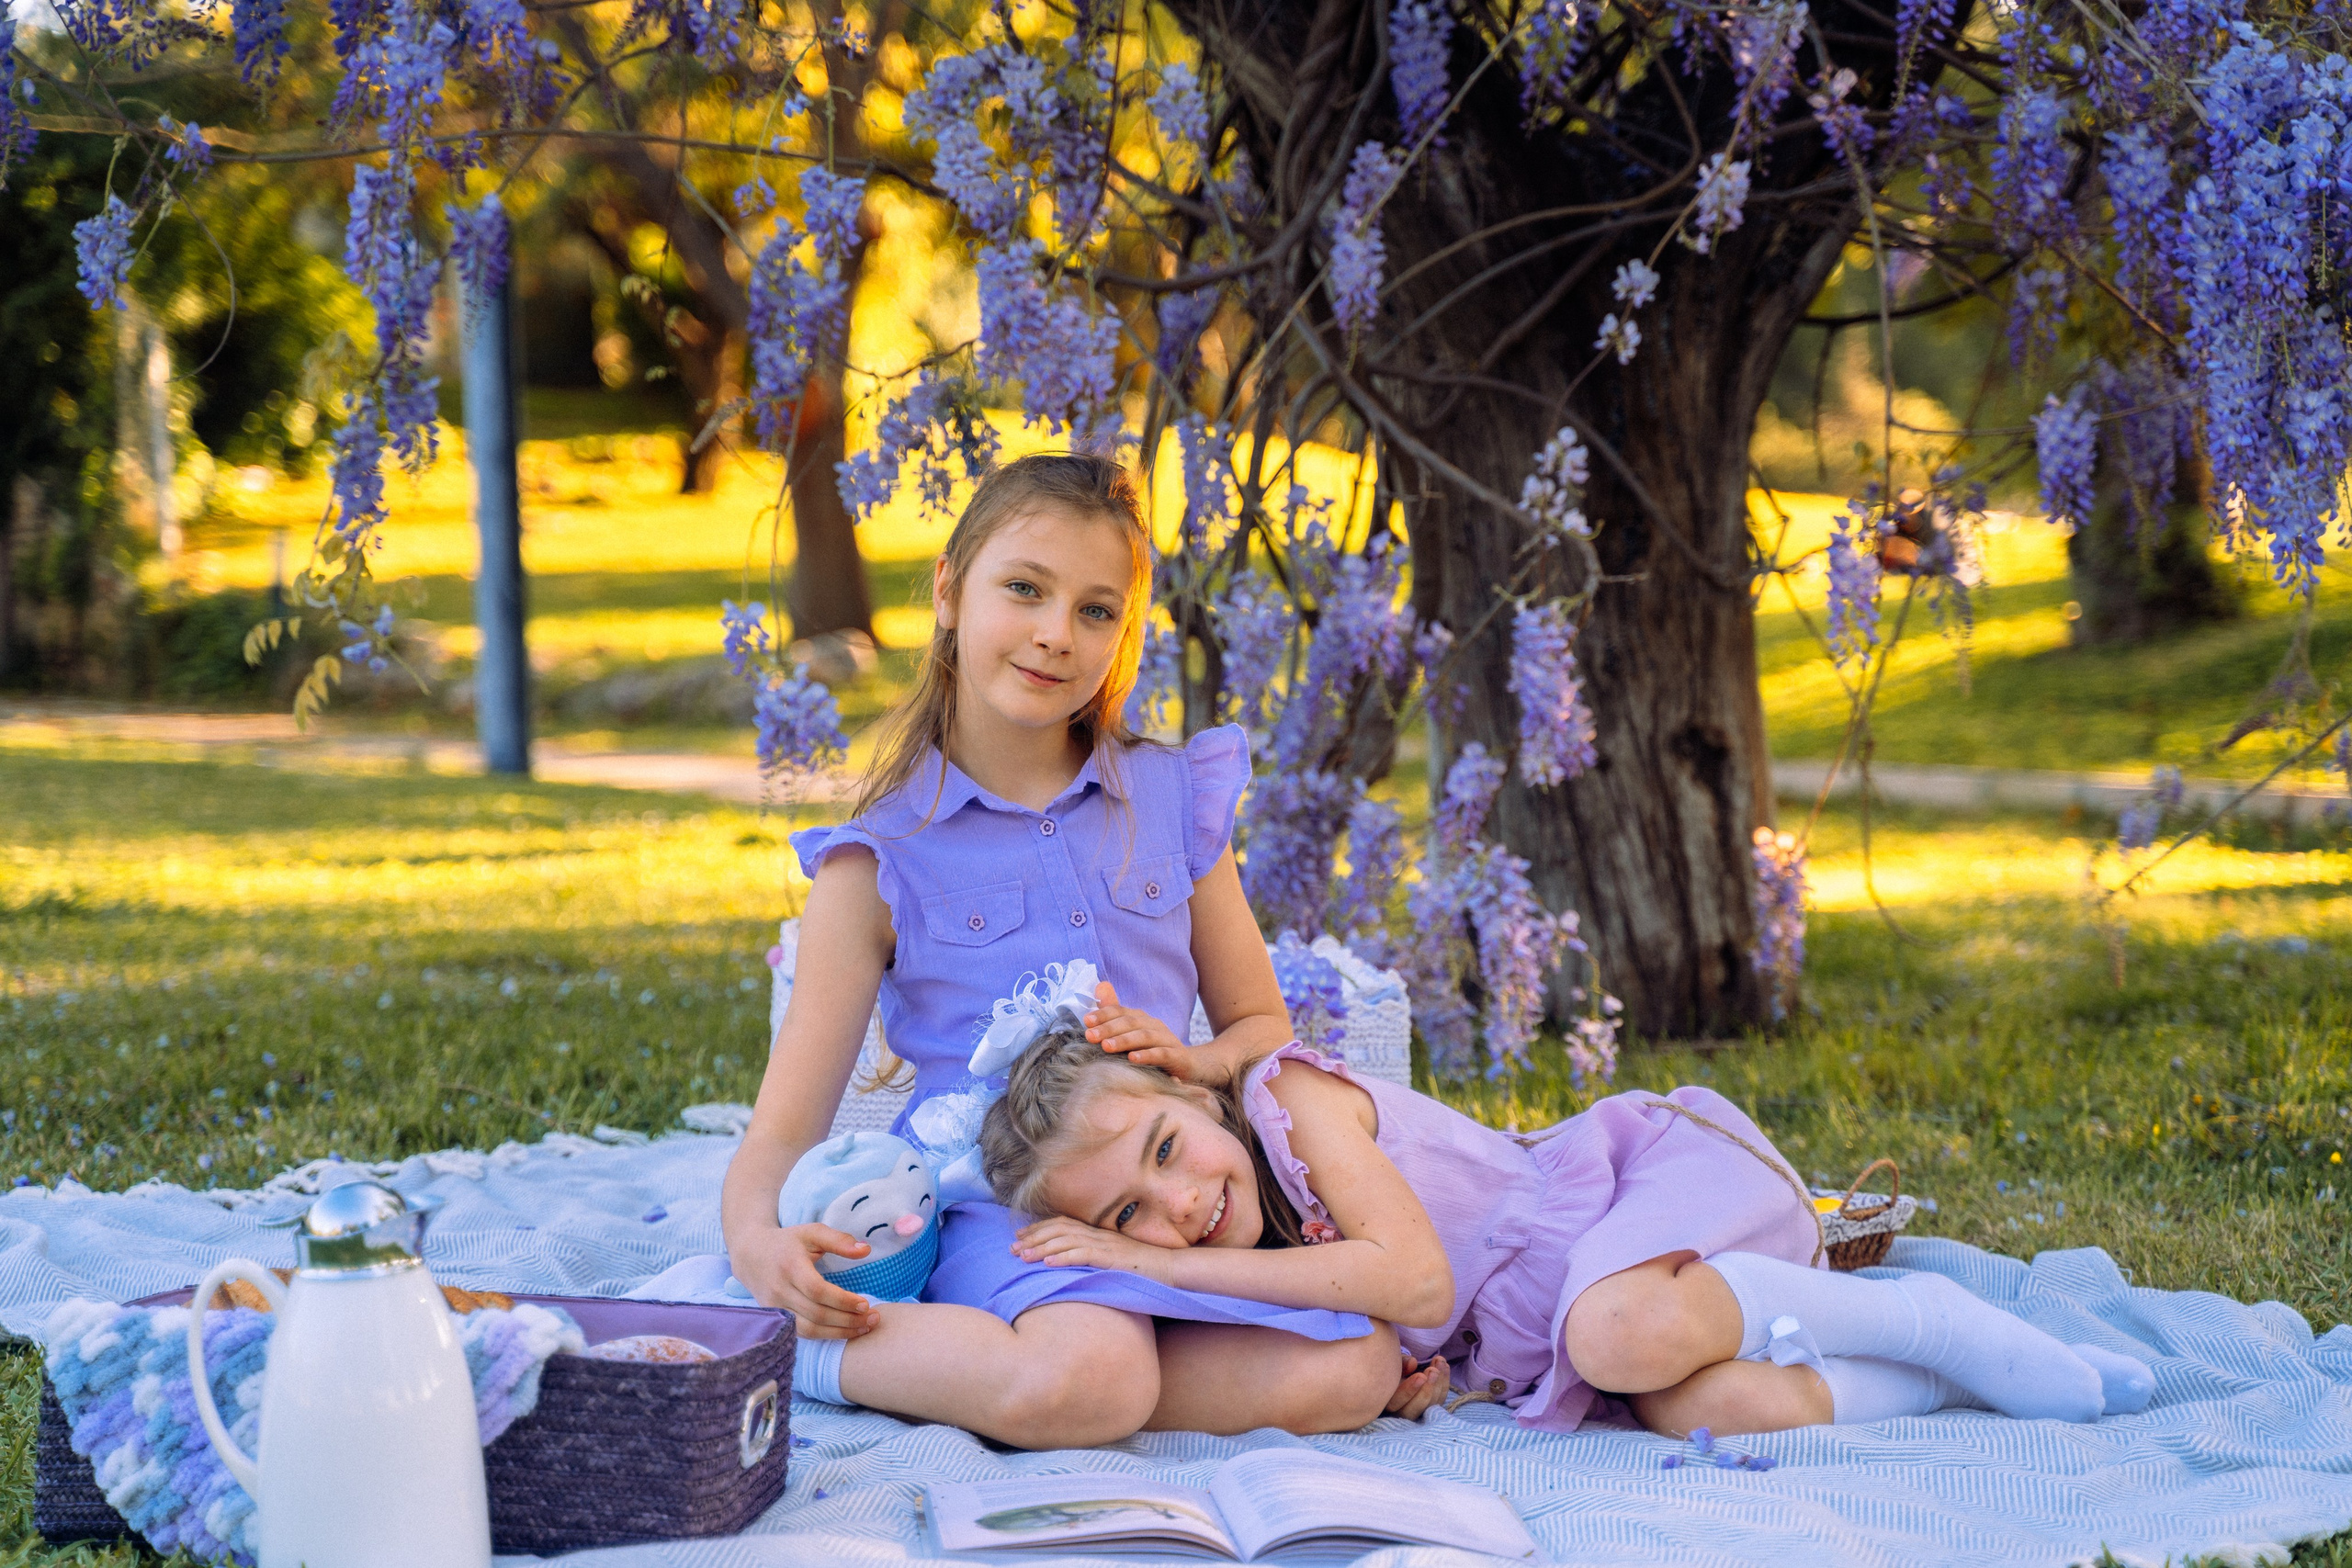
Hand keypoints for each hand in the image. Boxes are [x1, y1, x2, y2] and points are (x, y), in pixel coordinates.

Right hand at [727, 1223, 884, 1338]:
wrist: (750, 1254)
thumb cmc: (787, 1242)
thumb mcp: (812, 1232)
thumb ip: (839, 1240)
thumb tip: (866, 1250)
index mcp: (790, 1266)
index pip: (817, 1290)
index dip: (842, 1301)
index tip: (865, 1304)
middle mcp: (779, 1290)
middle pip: (816, 1314)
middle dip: (848, 1320)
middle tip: (873, 1319)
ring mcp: (775, 1307)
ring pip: (808, 1329)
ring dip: (839, 1333)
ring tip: (864, 1329)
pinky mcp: (775, 1317)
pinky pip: (801, 1333)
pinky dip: (824, 1335)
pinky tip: (844, 1331)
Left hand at [1012, 1214, 1176, 1282]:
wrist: (1170, 1269)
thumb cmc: (1142, 1268)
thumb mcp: (1112, 1259)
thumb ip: (1093, 1257)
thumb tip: (1070, 1265)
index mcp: (1097, 1233)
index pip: (1062, 1224)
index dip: (1038, 1229)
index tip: (1019, 1237)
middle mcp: (1098, 1235)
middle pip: (1058, 1230)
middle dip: (1032, 1238)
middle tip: (1011, 1248)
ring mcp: (1105, 1244)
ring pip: (1066, 1241)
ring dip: (1041, 1248)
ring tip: (1022, 1257)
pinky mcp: (1112, 1257)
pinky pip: (1084, 1255)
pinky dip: (1064, 1257)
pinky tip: (1048, 1263)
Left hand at [1085, 980, 1193, 1075]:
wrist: (1188, 1066)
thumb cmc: (1153, 1050)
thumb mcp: (1132, 1033)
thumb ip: (1114, 1012)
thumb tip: (1099, 986)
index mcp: (1141, 1019)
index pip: (1120, 1011)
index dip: (1103, 1014)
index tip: (1086, 1021)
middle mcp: (1154, 1025)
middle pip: (1130, 1022)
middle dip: (1108, 1028)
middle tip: (1090, 1036)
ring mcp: (1167, 1040)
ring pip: (1145, 1037)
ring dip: (1124, 1041)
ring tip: (1106, 1046)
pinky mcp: (1178, 1057)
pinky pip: (1163, 1054)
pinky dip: (1148, 1056)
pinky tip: (1133, 1060)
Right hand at [1386, 1351, 1448, 1419]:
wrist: (1399, 1372)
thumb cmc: (1392, 1366)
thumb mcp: (1392, 1361)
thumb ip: (1400, 1363)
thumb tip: (1413, 1363)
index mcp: (1385, 1401)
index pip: (1395, 1403)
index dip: (1408, 1391)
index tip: (1420, 1375)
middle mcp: (1398, 1412)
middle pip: (1413, 1409)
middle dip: (1427, 1390)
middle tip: (1433, 1370)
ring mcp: (1415, 1412)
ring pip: (1429, 1406)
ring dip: (1438, 1384)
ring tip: (1440, 1362)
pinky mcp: (1429, 1408)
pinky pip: (1439, 1401)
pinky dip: (1444, 1384)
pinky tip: (1445, 1366)